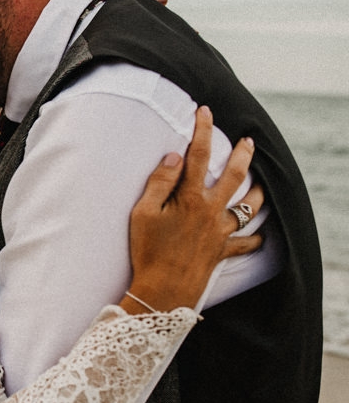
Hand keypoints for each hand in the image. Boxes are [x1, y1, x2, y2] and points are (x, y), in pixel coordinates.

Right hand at [126, 106, 263, 312]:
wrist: (163, 290)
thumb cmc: (148, 251)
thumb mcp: (142, 214)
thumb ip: (159, 183)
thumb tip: (174, 157)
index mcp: (189, 198)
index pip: (197, 156)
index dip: (202, 130)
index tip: (205, 112)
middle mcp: (210, 211)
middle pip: (234, 176)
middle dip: (242, 155)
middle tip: (249, 141)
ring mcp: (220, 232)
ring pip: (248, 208)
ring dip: (256, 193)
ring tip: (260, 184)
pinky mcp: (222, 252)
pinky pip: (246, 243)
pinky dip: (255, 237)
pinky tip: (259, 233)